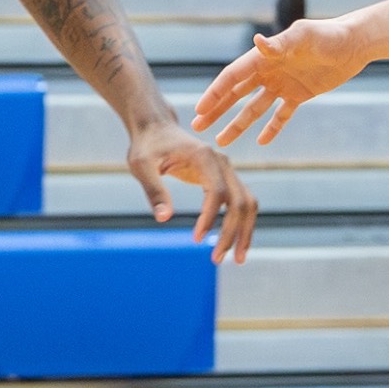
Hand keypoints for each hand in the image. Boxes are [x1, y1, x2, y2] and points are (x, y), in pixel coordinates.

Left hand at [127, 121, 257, 263]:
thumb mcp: (141, 165)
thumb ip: (153, 190)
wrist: (156, 128)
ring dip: (244, 232)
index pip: (217, 191)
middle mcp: (222, 162)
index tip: (197, 238)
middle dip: (232, 232)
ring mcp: (226, 169)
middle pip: (240, 201)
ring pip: (247, 204)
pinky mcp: (224, 177)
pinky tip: (233, 242)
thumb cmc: (146, 146)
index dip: (210, 217)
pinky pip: (240, 202)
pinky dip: (240, 223)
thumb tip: (164, 219)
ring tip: (236, 259)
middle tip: (217, 259)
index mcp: (204, 156)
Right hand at [191, 19, 364, 146]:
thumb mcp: (304, 36)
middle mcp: (267, 72)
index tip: (200, 109)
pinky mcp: (299, 95)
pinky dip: (271, 128)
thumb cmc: (329, 34)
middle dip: (216, 110)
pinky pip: (281, 115)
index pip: (232, 78)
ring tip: (221, 141)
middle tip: (197, 126)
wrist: (356, 43)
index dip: (215, 93)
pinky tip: (262, 141)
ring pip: (253, 109)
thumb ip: (280, 43)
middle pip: (235, 95)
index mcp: (263, 58)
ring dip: (238, 124)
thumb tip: (257, 41)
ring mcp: (282, 85)